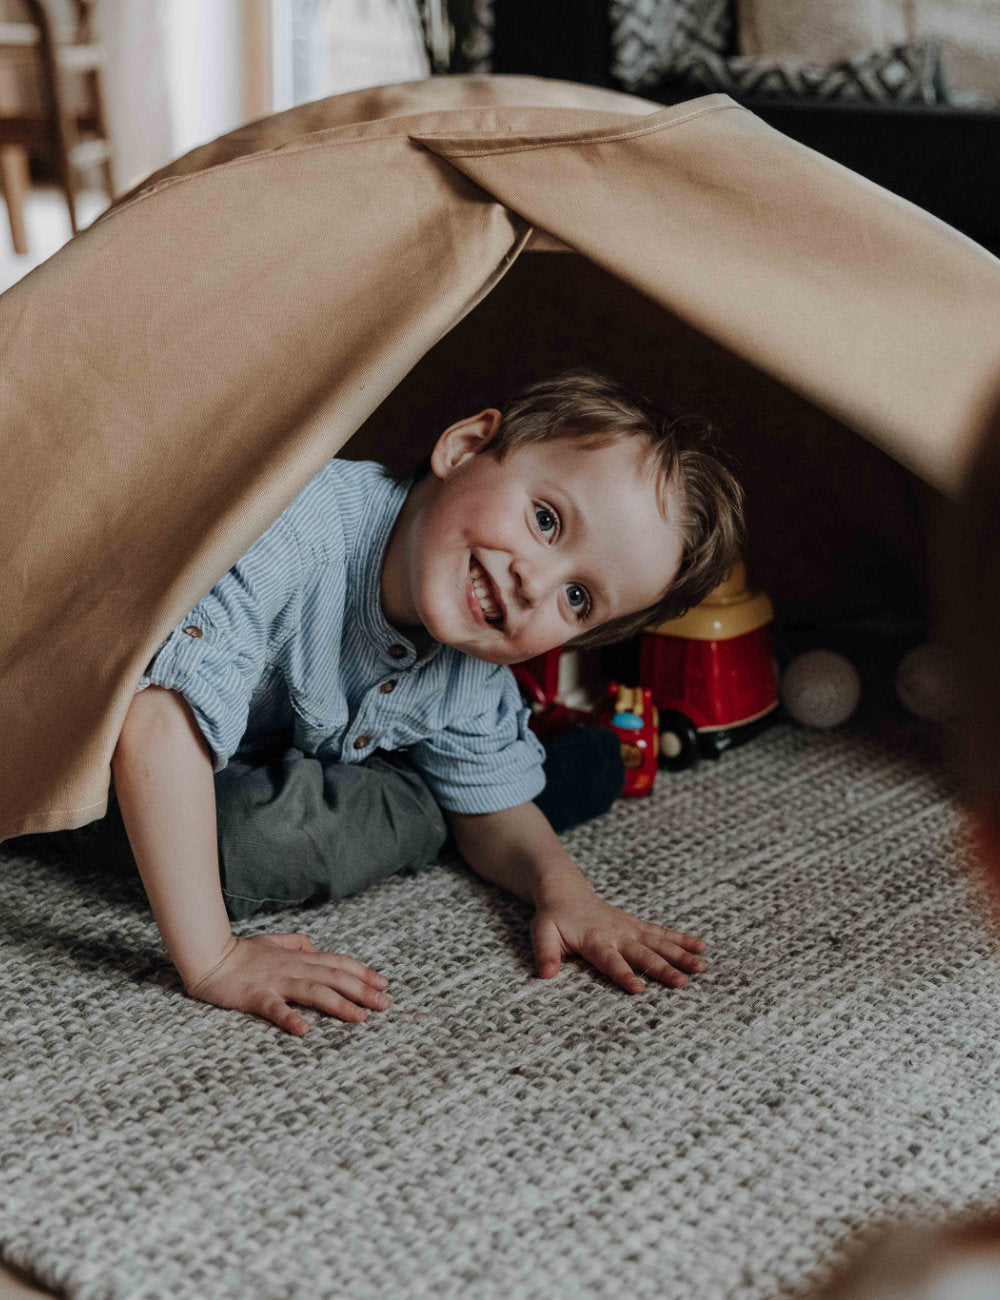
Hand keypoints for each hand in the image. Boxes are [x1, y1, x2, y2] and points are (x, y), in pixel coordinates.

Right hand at [184, 932, 391, 1035]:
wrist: (209, 957)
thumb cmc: (241, 952)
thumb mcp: (273, 942)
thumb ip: (296, 943)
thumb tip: (314, 946)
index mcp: (299, 957)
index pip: (338, 963)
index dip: (363, 972)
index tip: (384, 984)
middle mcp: (293, 968)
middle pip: (334, 977)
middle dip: (363, 991)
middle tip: (385, 1004)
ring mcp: (276, 981)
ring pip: (314, 991)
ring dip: (339, 1004)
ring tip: (360, 1018)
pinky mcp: (256, 996)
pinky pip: (276, 1008)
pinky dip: (291, 1019)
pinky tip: (305, 1031)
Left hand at [530, 891, 706, 992]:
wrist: (564, 891)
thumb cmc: (553, 917)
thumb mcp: (541, 933)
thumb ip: (546, 954)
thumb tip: (546, 975)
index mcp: (594, 940)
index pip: (611, 961)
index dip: (624, 974)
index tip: (639, 988)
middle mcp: (617, 934)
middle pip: (642, 954)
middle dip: (662, 968)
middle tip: (682, 983)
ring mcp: (630, 929)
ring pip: (659, 943)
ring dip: (680, 955)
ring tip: (701, 967)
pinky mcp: (637, 925)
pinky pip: (662, 933)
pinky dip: (682, 939)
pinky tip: (702, 947)